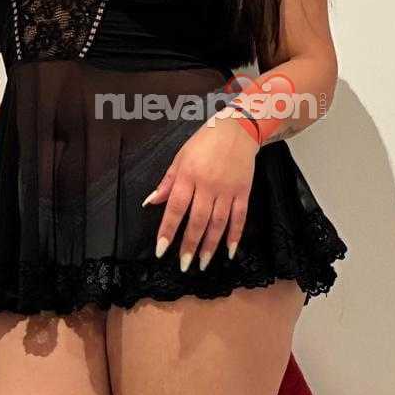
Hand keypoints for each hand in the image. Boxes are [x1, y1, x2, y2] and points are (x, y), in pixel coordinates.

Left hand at [144, 113, 258, 270]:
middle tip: (183, 265)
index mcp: (188, 175)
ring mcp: (227, 190)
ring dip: (210, 245)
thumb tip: (150, 203)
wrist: (238, 129)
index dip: (168, 230)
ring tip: (202, 263)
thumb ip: (167, 182)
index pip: (176, 208)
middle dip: (189, 244)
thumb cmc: (205, 141)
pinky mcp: (244, 191)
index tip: (161, 250)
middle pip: (198, 220)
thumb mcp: (180, 156)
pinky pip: (240, 217)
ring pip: (218, 223)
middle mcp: (208, 185)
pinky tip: (229, 251)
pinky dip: (235, 235)